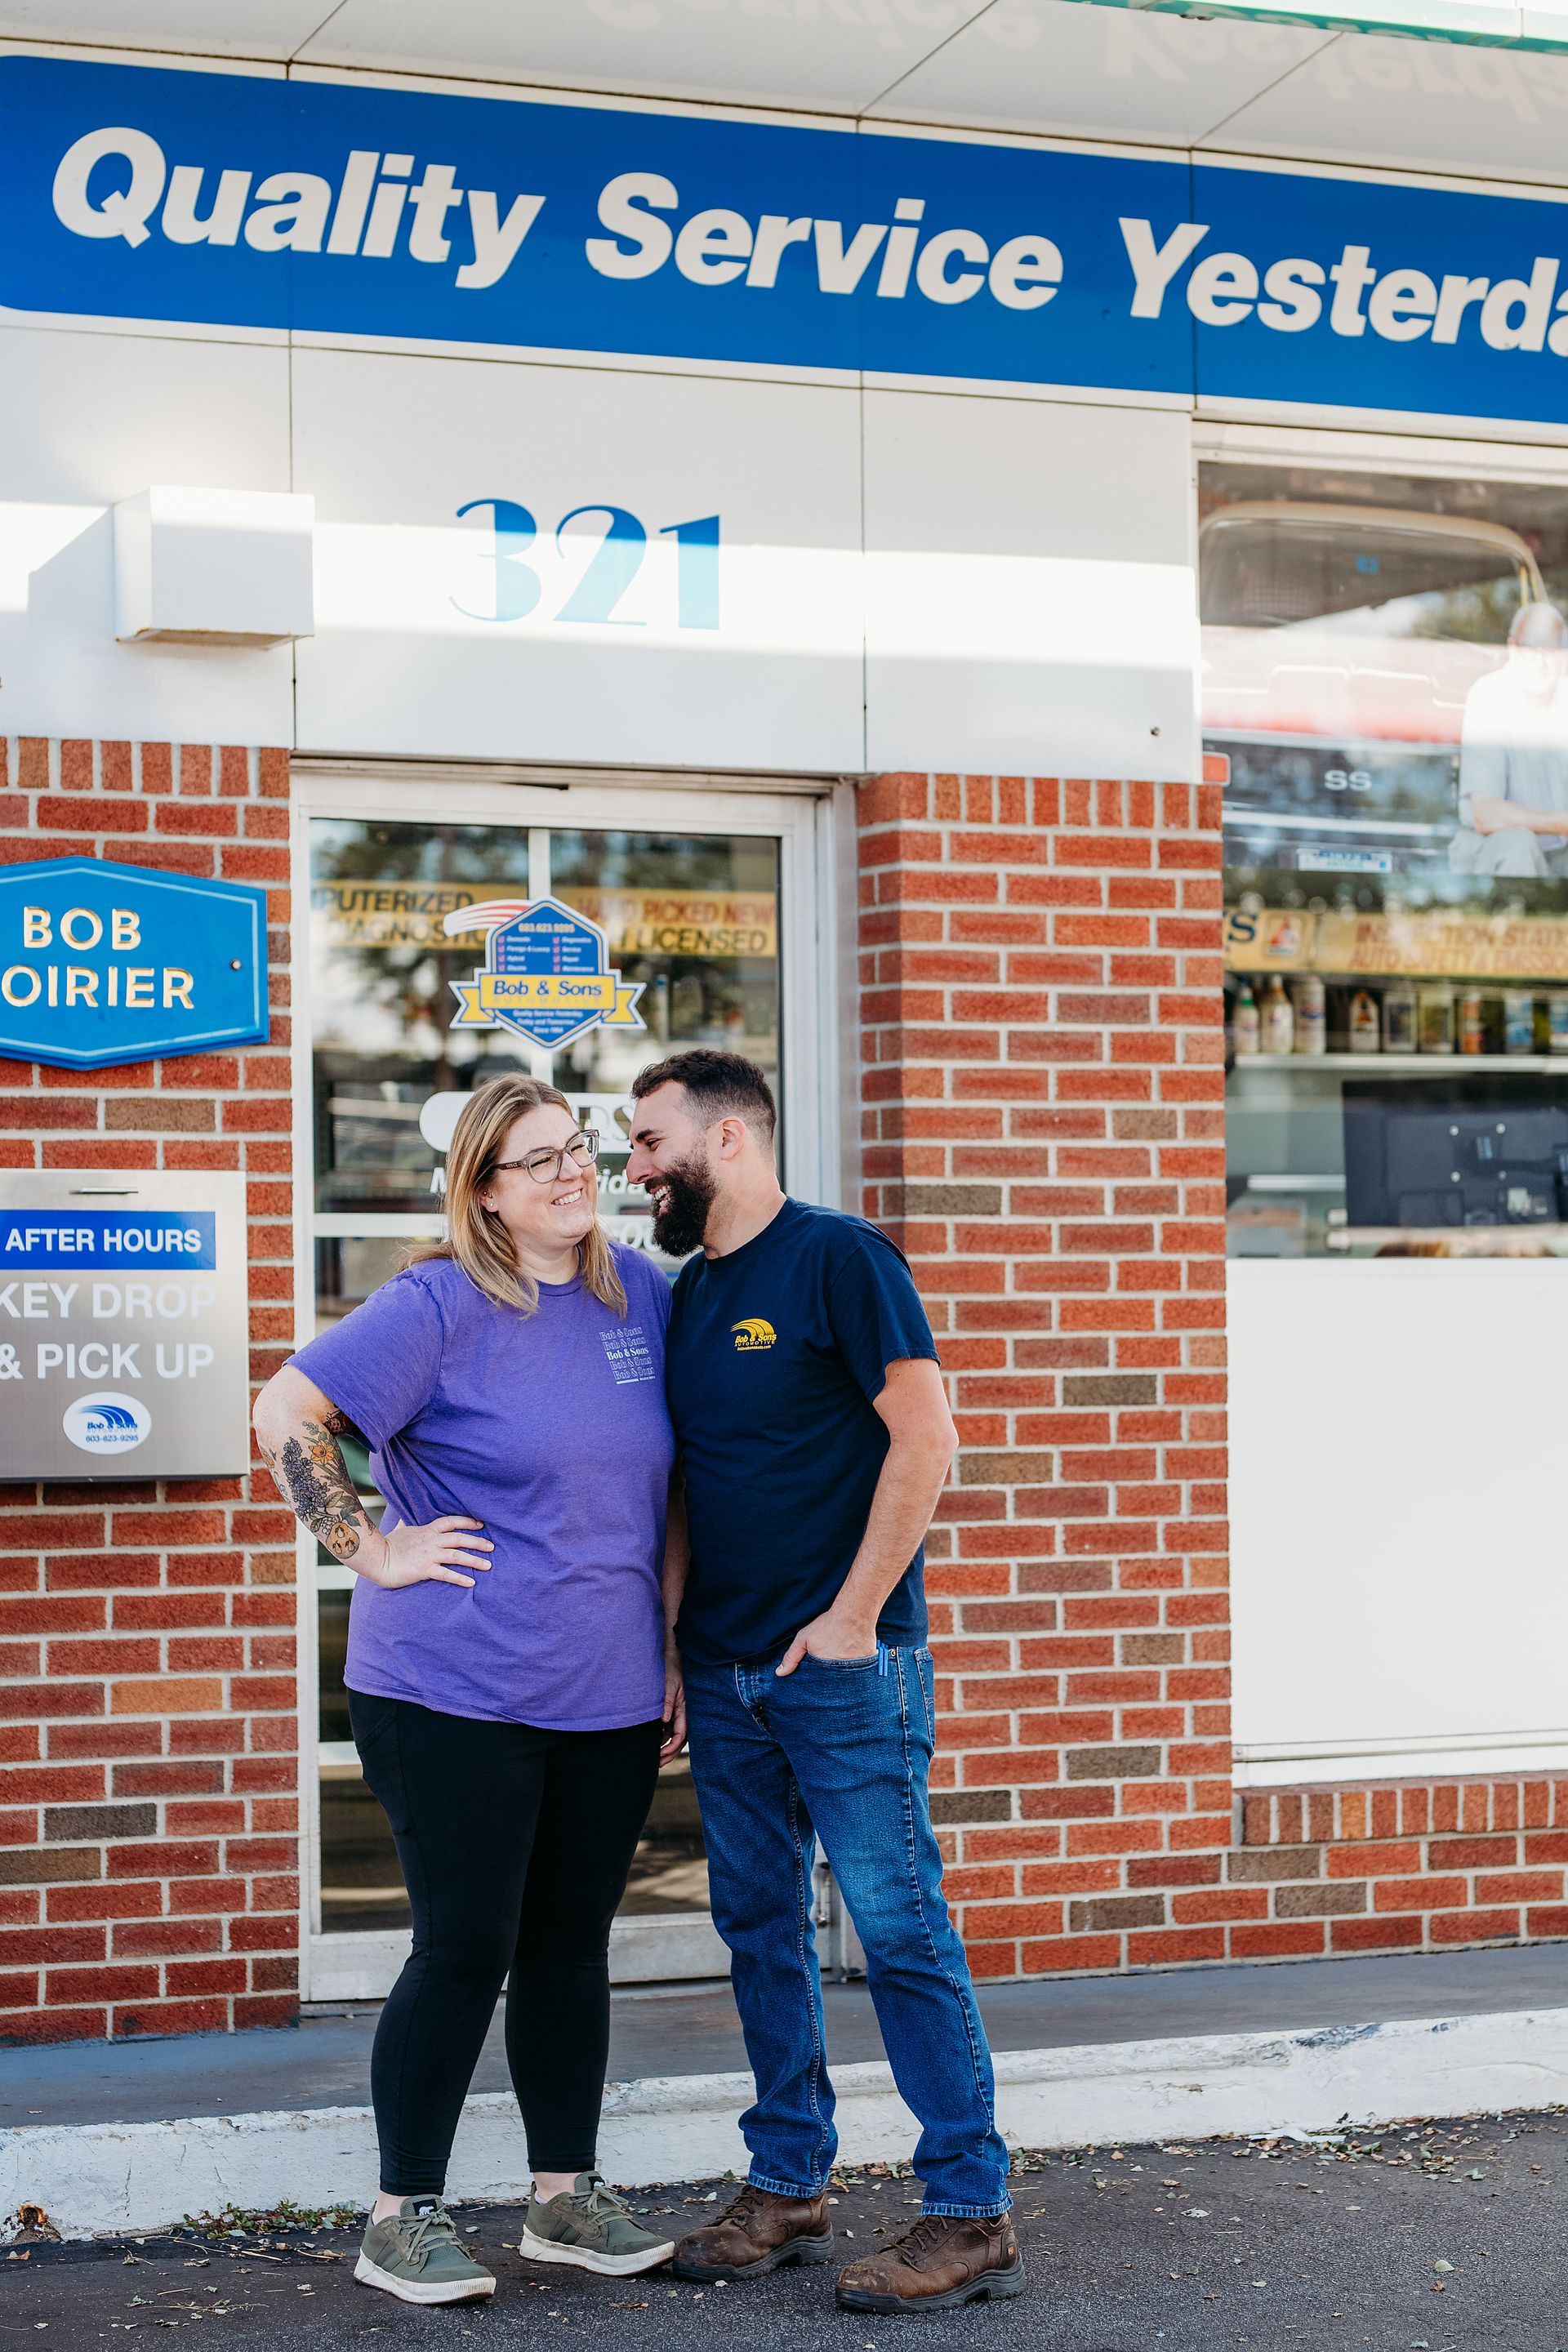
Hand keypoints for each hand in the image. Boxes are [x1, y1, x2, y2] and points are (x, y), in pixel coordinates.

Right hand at [352, 1516, 492, 1589]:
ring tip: (488, 1565)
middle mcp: (431, 1540)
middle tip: (492, 1546)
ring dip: (474, 1560)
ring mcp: (429, 1554)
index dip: (467, 1521)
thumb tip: (404, 1513)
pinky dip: (460, 1578)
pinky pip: (446, 1574)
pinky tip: (471, 1583)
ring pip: (457, 1555)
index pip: (451, 1521)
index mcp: (427, 1530)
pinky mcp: (424, 1569)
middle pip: (459, 1537)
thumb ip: (406, 1522)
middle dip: (477, 1541)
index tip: (480, 1524)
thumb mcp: (400, 1529)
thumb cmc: (387, 1545)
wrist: (376, 1558)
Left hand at [659, 1653, 686, 1764]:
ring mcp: (676, 1712)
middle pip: (678, 1739)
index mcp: (684, 1709)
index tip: (661, 1756)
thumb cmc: (671, 1669)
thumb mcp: (669, 1685)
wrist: (670, 1657)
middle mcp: (682, 1713)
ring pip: (672, 1735)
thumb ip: (667, 1702)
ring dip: (664, 1746)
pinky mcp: (670, 1709)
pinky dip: (661, 1736)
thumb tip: (664, 1720)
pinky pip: (667, 1727)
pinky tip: (651, 1741)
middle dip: (669, 1753)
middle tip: (657, 1763)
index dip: (672, 1747)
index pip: (680, 1735)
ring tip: (652, 1757)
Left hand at [775, 1608, 878, 1677]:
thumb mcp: (804, 1639)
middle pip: (833, 1686)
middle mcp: (840, 1674)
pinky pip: (862, 1674)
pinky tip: (855, 1660)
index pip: (818, 1688)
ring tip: (842, 1666)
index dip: (816, 1686)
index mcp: (824, 1671)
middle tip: (829, 1673)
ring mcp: (856, 1671)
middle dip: (830, 1683)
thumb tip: (780, 1673)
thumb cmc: (829, 1626)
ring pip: (848, 1680)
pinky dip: (858, 1670)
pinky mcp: (867, 1666)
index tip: (815, 1683)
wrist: (854, 1615)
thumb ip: (791, 1657)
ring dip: (844, 1677)